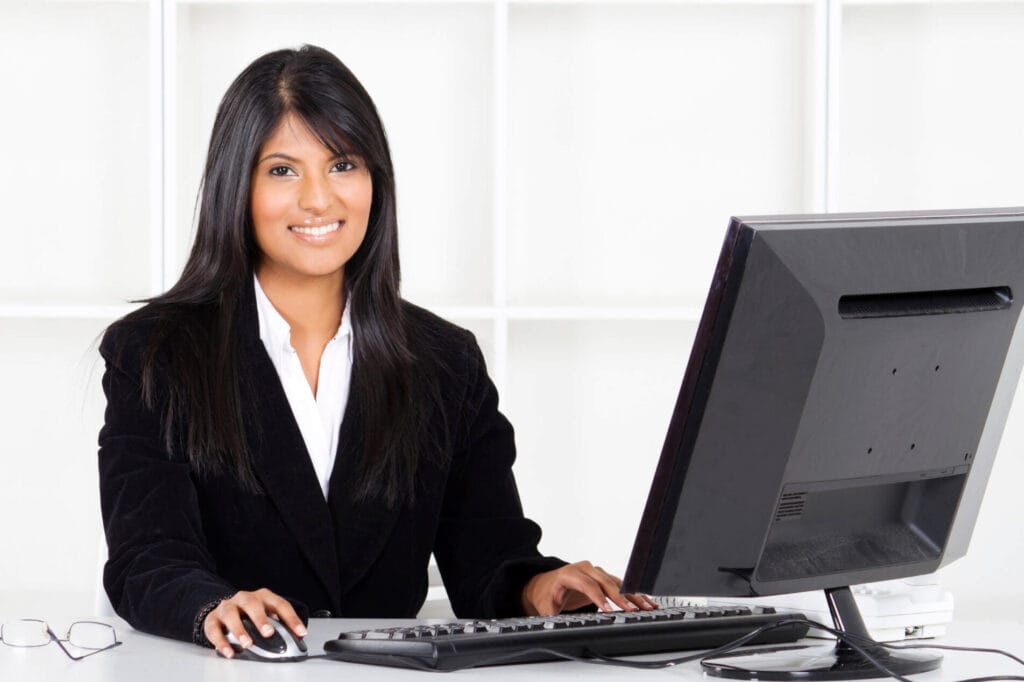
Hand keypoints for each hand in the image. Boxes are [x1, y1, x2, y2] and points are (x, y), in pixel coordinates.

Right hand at [202, 588, 306, 658]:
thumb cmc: (250, 614)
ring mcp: (227, 607)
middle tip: (268, 632)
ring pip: (231, 614)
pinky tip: (229, 651)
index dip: (291, 618)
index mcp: (263, 596)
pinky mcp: (212, 619)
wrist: (225, 610)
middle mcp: (244, 598)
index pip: (280, 604)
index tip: (300, 632)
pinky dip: (221, 642)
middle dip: (261, 619)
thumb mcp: (266, 614)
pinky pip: (214, 629)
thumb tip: (296, 638)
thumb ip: (279, 624)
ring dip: (240, 630)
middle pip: (252, 604)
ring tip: (247, 644)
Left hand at [520, 560, 658, 615]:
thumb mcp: (545, 606)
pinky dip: (633, 594)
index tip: (608, 610)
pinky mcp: (604, 578)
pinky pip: (621, 586)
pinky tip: (646, 601)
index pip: (587, 584)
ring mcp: (596, 572)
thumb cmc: (547, 594)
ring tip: (647, 606)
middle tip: (632, 610)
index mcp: (569, 574)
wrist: (546, 584)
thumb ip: (551, 616)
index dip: (598, 597)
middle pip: (605, 582)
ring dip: (632, 595)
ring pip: (617, 583)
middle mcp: (585, 569)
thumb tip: (554, 626)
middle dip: (620, 597)